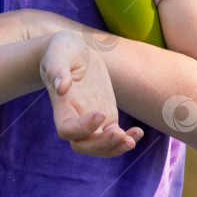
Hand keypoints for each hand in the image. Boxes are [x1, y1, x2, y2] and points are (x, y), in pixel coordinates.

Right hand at [42, 31, 143, 156]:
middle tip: (120, 134)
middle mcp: (74, 116)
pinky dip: (126, 139)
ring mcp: (91, 118)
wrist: (74, 51)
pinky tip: (139, 132)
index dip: (82, 128)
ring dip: (115, 147)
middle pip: (83, 145)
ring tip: (132, 139)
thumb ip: (57, 68)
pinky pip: (115, 136)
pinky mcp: (106, 116)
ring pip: (100, 146)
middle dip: (101, 145)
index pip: (66, 129)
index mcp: (61, 104)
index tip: (99, 112)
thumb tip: (61, 86)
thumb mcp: (58, 51)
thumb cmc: (62, 49)